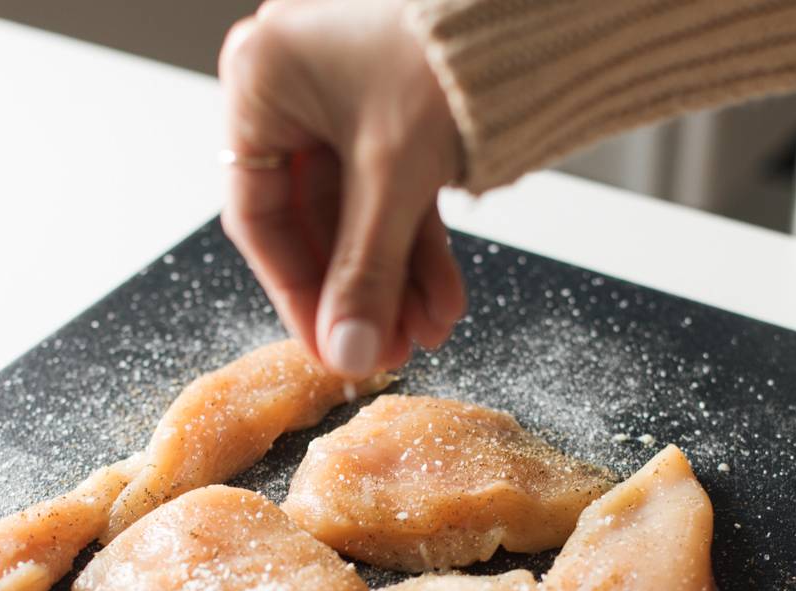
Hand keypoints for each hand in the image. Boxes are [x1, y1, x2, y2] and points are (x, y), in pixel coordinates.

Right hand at [219, 0, 466, 378]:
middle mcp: (295, 86)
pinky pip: (396, 191)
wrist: (536, 8)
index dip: (296, 293)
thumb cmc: (444, 52)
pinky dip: (419, 245)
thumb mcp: (393, 175)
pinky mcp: (395, 109)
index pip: (259, 215)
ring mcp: (346, 96)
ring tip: (428, 332)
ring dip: (396, 278)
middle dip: (361, 292)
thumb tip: (348, 352)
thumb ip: (364, 272)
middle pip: (315, 221)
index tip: (328, 348)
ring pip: (362, 212)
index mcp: (260, 81)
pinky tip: (442, 298)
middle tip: (386, 351)